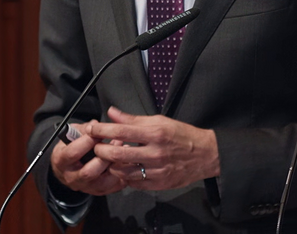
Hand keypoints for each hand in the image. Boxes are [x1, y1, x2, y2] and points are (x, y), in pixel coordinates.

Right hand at [51, 121, 126, 195]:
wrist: (68, 167)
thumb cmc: (72, 146)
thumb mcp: (72, 134)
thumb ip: (84, 128)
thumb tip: (95, 125)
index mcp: (62, 161)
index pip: (73, 153)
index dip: (87, 141)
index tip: (99, 131)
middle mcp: (72, 177)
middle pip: (88, 172)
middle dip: (104, 156)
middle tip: (116, 142)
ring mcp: (85, 187)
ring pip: (102, 183)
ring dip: (116, 167)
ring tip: (125, 152)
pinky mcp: (97, 191)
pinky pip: (112, 187)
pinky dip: (122, 176)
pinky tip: (128, 163)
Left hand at [86, 107, 219, 190]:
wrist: (205, 154)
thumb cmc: (181, 135)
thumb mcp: (160, 121)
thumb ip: (134, 119)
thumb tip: (112, 113)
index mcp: (155, 133)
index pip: (122, 131)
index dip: (103, 130)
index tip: (92, 128)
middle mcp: (155, 152)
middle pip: (119, 154)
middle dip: (102, 150)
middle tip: (96, 147)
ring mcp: (157, 170)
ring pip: (124, 172)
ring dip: (112, 165)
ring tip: (109, 159)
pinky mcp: (159, 184)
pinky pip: (134, 183)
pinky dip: (126, 176)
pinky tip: (125, 169)